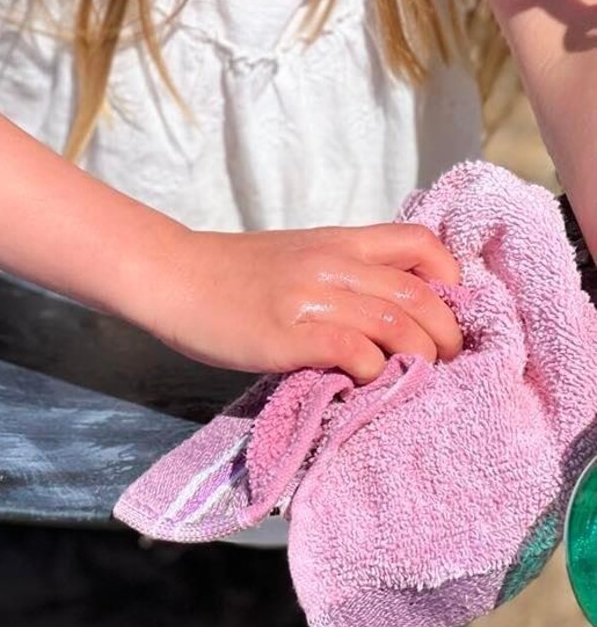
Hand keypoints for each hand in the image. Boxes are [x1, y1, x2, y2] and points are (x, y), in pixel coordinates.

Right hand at [146, 223, 463, 381]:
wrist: (174, 275)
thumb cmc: (232, 272)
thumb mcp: (298, 256)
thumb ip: (342, 274)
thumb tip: (390, 313)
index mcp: (339, 241)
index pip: (420, 242)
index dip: (452, 278)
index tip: (449, 313)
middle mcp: (333, 264)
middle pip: (422, 296)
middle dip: (448, 336)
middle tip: (446, 363)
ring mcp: (312, 299)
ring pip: (398, 326)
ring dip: (420, 360)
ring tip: (415, 380)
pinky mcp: (289, 335)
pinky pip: (356, 354)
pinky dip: (374, 375)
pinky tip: (363, 385)